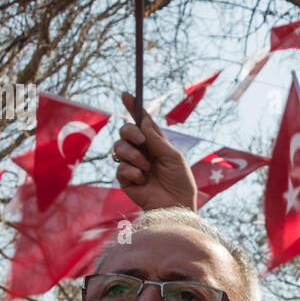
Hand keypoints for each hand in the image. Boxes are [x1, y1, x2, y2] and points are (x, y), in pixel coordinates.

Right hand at [115, 92, 196, 210]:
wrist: (176, 206)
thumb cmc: (180, 182)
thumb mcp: (172, 156)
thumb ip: (156, 139)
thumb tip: (142, 121)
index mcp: (155, 144)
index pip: (142, 122)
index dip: (133, 108)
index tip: (126, 94)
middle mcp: (142, 152)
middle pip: (125, 131)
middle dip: (130, 133)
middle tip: (141, 141)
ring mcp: (132, 165)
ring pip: (119, 148)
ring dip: (134, 156)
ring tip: (146, 168)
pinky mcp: (125, 180)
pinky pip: (120, 167)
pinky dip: (132, 172)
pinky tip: (142, 180)